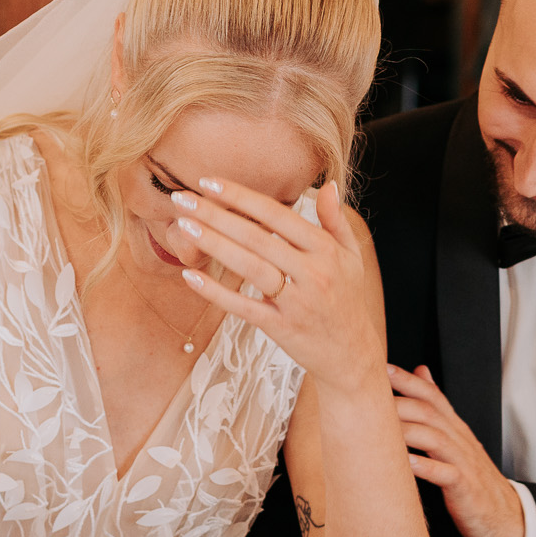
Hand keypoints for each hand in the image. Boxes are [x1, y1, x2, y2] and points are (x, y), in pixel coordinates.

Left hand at [171, 178, 385, 394]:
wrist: (352, 355)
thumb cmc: (347, 300)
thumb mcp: (351, 257)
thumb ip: (336, 221)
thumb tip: (327, 185)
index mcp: (326, 250)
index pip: (278, 215)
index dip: (242, 196)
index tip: (209, 181)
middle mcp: (313, 272)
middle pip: (257, 237)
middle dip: (217, 215)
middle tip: (183, 199)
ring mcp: (297, 301)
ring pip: (249, 267)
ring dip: (214, 245)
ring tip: (183, 227)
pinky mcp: (281, 327)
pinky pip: (243, 306)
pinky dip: (215, 292)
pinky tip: (190, 276)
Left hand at [390, 364, 525, 536]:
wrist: (506, 516)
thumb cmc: (474, 479)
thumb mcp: (457, 440)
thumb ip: (438, 409)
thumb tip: (421, 372)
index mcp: (456, 429)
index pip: (433, 396)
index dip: (409, 381)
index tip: (382, 369)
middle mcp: (460, 441)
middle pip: (429, 413)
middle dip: (400, 403)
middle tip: (368, 400)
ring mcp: (464, 463)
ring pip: (435, 439)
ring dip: (407, 431)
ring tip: (380, 429)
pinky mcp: (466, 488)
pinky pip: (446, 474)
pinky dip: (426, 467)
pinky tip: (407, 463)